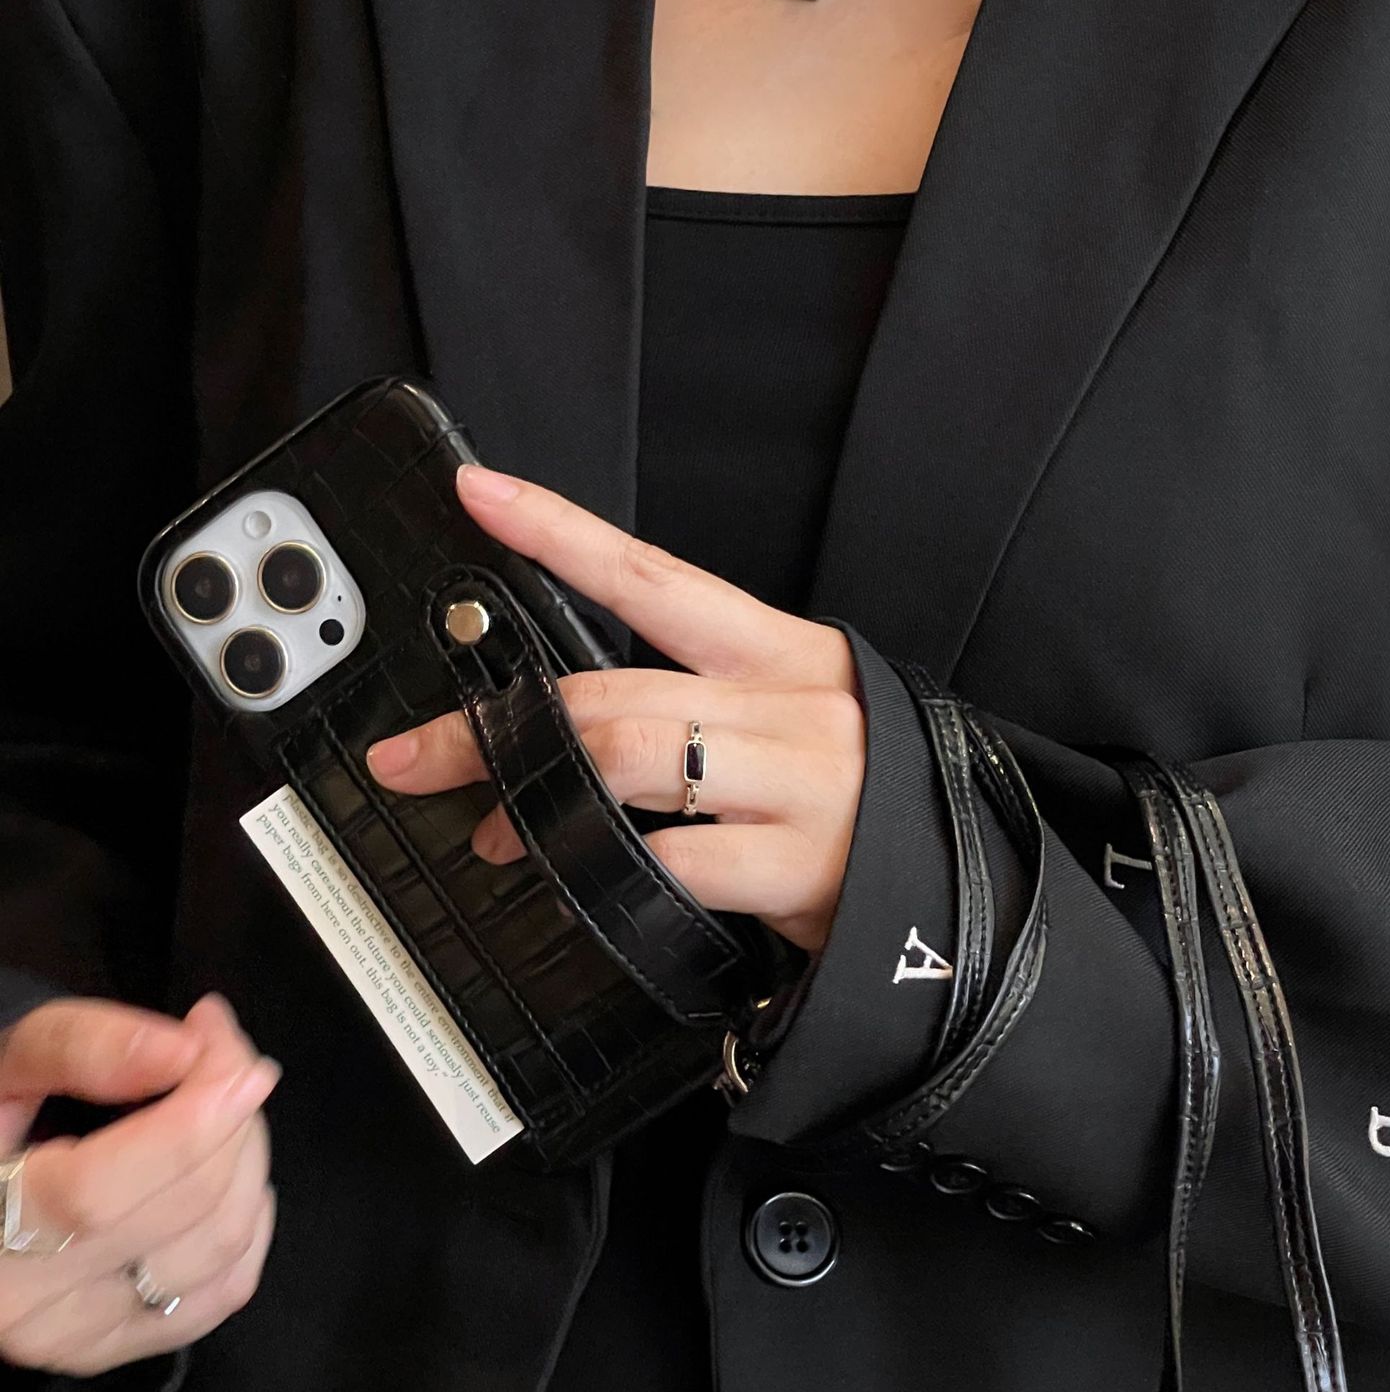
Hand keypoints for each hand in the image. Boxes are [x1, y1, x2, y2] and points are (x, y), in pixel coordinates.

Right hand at [0, 995, 278, 1376]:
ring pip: (220, 1245)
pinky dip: (251, 1223)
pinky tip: (233, 1178)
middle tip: (226, 1065)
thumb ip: (80, 1047)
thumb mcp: (7, 1069)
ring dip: (247, 1162)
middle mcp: (30, 1302)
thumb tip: (181, 1052)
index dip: (195, 1122)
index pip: (107, 1189)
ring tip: (226, 1112)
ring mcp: (80, 1335)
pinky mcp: (121, 1347)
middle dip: (233, 1121)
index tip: (243, 1065)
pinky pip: (228, 1289)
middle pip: (183, 1209)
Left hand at [367, 465, 866, 953]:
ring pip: (632, 761)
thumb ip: (700, 710)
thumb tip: (569, 730)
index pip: (655, 576)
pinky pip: (674, 861)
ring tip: (496, 827)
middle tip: (417, 755)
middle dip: (493, 725)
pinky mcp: (801, 865)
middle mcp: (792, 705)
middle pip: (613, 690)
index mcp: (784, 654)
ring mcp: (799, 782)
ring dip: (534, 798)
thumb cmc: (866, 804)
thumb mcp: (797, 726)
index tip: (481, 492)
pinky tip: (586, 884)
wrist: (970, 898)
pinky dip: (609, 875)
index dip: (561, 531)